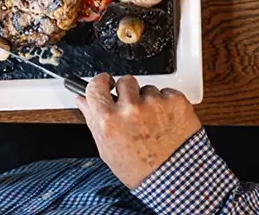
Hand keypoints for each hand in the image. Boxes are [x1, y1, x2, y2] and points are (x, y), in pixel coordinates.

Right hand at [78, 74, 202, 189]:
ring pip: (147, 88)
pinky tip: (166, 122)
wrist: (173, 177)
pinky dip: (167, 104)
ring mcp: (155, 103)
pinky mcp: (176, 101)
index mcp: (109, 120)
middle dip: (128, 92)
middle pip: (125, 81)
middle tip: (133, 109)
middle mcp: (131, 108)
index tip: (106, 82)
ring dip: (148, 100)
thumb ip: (93, 120)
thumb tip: (82, 101)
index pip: (95, 86)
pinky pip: (167, 93)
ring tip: (152, 123)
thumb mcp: (108, 149)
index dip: (101, 83)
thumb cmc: (140, 168)